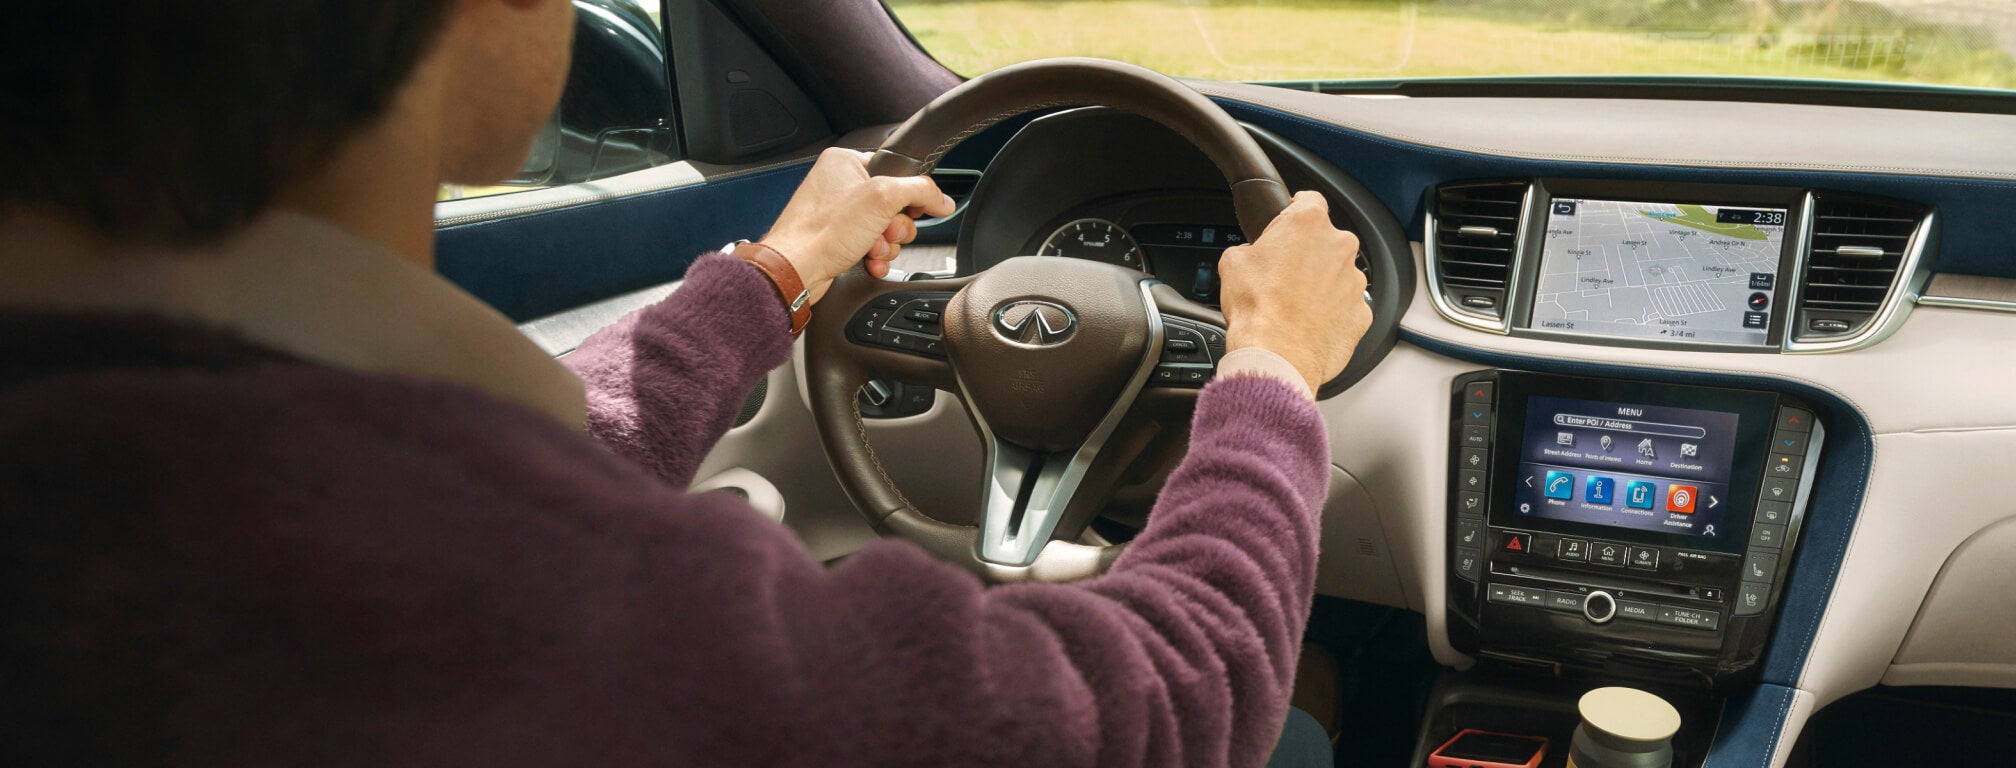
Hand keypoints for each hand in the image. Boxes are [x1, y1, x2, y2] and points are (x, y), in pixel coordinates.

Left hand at [758, 148, 956, 303]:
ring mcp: (837, 213)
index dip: (908, 193)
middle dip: (894, 226)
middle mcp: (838, 184)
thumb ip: (920, 191)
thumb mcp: (883, 199)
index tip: (913, 209)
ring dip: (886, 244)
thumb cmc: (822, 232)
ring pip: (884, 228)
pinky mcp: (836, 239)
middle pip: (893, 203)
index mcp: (845, 162)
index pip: (895, 170)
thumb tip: (943, 199)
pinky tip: (868, 262)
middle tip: (884, 231)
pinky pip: (870, 245)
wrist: (795, 270)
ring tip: (871, 249)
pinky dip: (874, 257)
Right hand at [1218, 191, 1369, 393]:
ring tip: (1294, 306)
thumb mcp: (1233, 263)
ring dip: (1321, 285)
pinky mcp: (1362, 313)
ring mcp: (1355, 281)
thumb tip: (1251, 256)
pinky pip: (1346, 306)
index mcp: (1309, 223)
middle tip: (1282, 275)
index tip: (1287, 226)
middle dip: (1307, 254)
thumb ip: (1249, 249)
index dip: (1292, 213)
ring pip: (1338, 275)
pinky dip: (1332, 313)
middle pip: (1325, 241)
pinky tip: (1308, 324)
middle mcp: (1340, 246)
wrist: (1277, 356)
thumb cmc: (1258, 309)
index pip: (1308, 200)